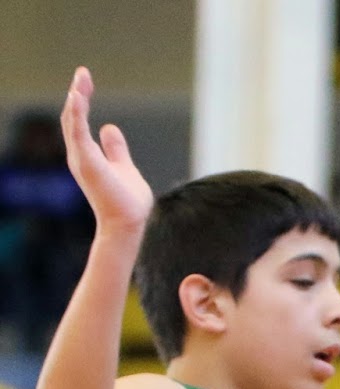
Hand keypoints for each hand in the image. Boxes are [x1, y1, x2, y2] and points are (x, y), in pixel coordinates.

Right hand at [61, 66, 152, 236]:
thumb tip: (109, 127)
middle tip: (82, 73)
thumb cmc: (127, 204)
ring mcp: (81, 159)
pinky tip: (78, 95)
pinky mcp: (87, 162)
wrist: (129, 226)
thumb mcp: (123, 167)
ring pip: (71, 121)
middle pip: (71, 116)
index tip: (85, 80)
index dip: (80, 99)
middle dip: (76, 93)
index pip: (78, 120)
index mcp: (86, 155)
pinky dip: (76, 112)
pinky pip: (77, 131)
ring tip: (80, 80)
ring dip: (75, 98)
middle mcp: (79, 155)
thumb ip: (115, 149)